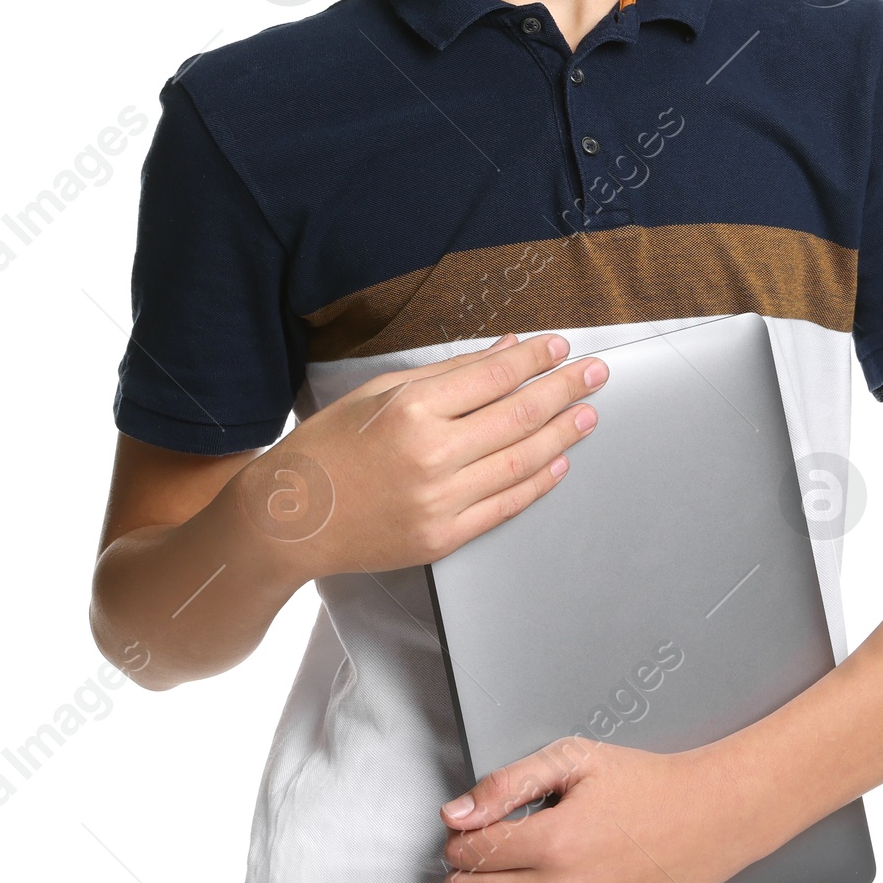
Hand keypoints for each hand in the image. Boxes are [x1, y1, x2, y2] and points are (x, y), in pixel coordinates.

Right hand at [228, 331, 607, 580]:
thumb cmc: (326, 449)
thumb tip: (503, 352)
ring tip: (586, 413)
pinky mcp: (442, 537)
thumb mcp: (378, 393)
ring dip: (562, 435)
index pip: (494, 377)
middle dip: (564, 390)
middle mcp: (431, 455)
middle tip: (594, 374)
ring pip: (521, 462)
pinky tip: (558, 463)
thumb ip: (447, 373)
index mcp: (411, 409)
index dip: (535, 359)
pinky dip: (538, 483)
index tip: (559, 346)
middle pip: (518, 416)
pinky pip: (505, 506)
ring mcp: (439, 501)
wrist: (288, 520)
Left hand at [437, 737, 751, 882]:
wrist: (708, 818)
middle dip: (463, 874)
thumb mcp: (574, 760)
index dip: (460, 839)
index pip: (472, 852)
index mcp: (555, 839)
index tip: (470, 830)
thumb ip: (509, 783)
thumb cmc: (646, 786)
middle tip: (478, 856)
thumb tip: (457, 813)